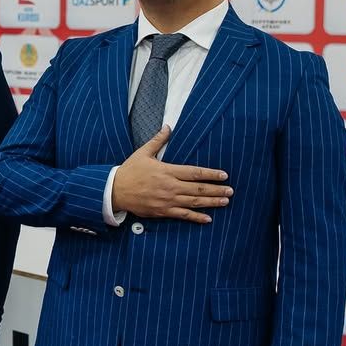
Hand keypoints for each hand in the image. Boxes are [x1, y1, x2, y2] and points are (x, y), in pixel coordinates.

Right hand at [110, 126, 232, 223]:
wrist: (115, 190)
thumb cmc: (129, 171)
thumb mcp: (143, 153)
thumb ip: (158, 141)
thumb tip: (168, 126)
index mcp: (167, 171)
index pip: (194, 173)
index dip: (210, 174)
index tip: (224, 175)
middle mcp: (170, 186)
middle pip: (198, 189)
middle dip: (216, 189)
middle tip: (230, 190)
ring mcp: (167, 200)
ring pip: (194, 202)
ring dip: (211, 202)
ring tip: (225, 201)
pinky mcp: (162, 211)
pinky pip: (183, 215)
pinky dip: (196, 217)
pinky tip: (207, 218)